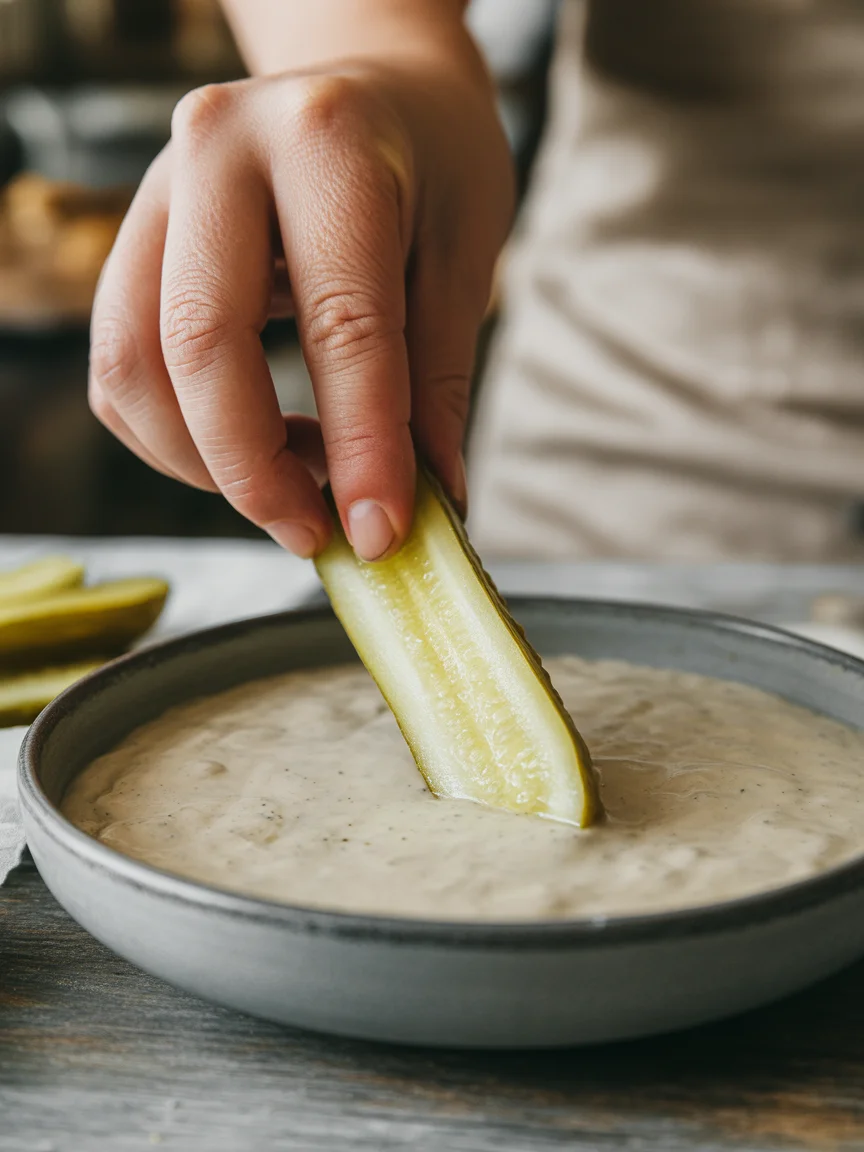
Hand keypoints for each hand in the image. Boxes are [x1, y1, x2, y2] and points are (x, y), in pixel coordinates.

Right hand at [89, 59, 512, 559]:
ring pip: (132, 367)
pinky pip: (121, 367)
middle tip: (318, 534)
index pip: (340, 322)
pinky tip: (261, 439)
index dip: (362, 447)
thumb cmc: (432, 164)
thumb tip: (429, 504)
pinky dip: (180, 435)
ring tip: (298, 483)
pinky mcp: (135, 240)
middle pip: (196, 347)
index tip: (383, 533)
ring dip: (205, 462)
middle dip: (254, 472)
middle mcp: (217, 151)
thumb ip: (436, 384)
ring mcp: (158, 191)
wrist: (371, 80)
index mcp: (326, 142)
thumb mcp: (463, 259)